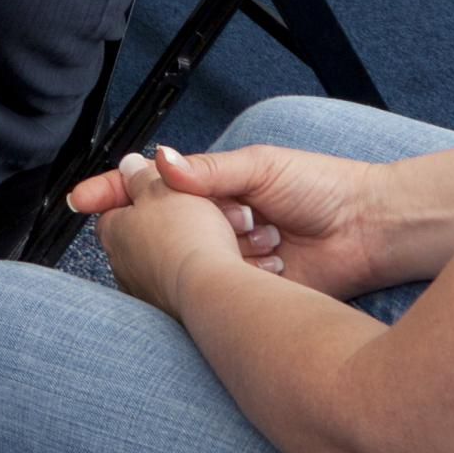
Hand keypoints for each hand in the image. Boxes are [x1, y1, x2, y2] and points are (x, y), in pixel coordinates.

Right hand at [69, 141, 403, 300]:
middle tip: (237, 215)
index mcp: (212, 185)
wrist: (371, 228)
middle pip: (169, 225)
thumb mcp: (260, 164)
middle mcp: (217, 222)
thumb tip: (158, 162)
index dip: (113, 192)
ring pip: (197, 256)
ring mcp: (232, 256)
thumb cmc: (324, 187)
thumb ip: (206, 169)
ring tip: (267, 233)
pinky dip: (247, 273)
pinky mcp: (252, 290)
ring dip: (226, 246)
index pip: (149, 187)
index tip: (82, 200)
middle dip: (189, 221)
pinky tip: (275, 258)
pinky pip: (226, 285)